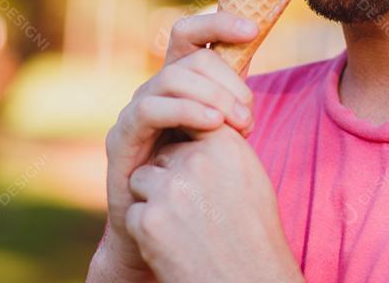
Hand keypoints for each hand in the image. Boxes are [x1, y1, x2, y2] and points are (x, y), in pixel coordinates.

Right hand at [89, 12, 259, 281]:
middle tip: (250, 115)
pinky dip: (186, 111)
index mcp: (181, 82)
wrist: (168, 229)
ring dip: (212, 95)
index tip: (253, 28)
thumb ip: (238, 104)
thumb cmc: (202, 180)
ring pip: (172, 77)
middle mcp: (155, 89)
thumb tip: (276, 76)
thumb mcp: (226, 136)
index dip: (219, 22)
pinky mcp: (121, 137)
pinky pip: (151, 108)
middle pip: (191, 57)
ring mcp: (135, 110)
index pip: (192, 34)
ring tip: (239, 123)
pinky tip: (212, 125)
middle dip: (227, 80)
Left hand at [125, 124, 302, 282]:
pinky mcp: (150, 220)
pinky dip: (149, 231)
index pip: (189, 127)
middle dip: (171, 177)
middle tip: (198, 209)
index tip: (202, 176)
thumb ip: (221, 146)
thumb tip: (200, 121)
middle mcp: (198, 161)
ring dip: (157, 201)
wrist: (248, 282)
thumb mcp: (249, 176)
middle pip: (164, 154)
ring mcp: (171, 190)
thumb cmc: (253, 231)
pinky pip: (136, 212)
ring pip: (144, 179)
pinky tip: (175, 246)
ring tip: (187, 227)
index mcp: (226, 146)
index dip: (190, 154)